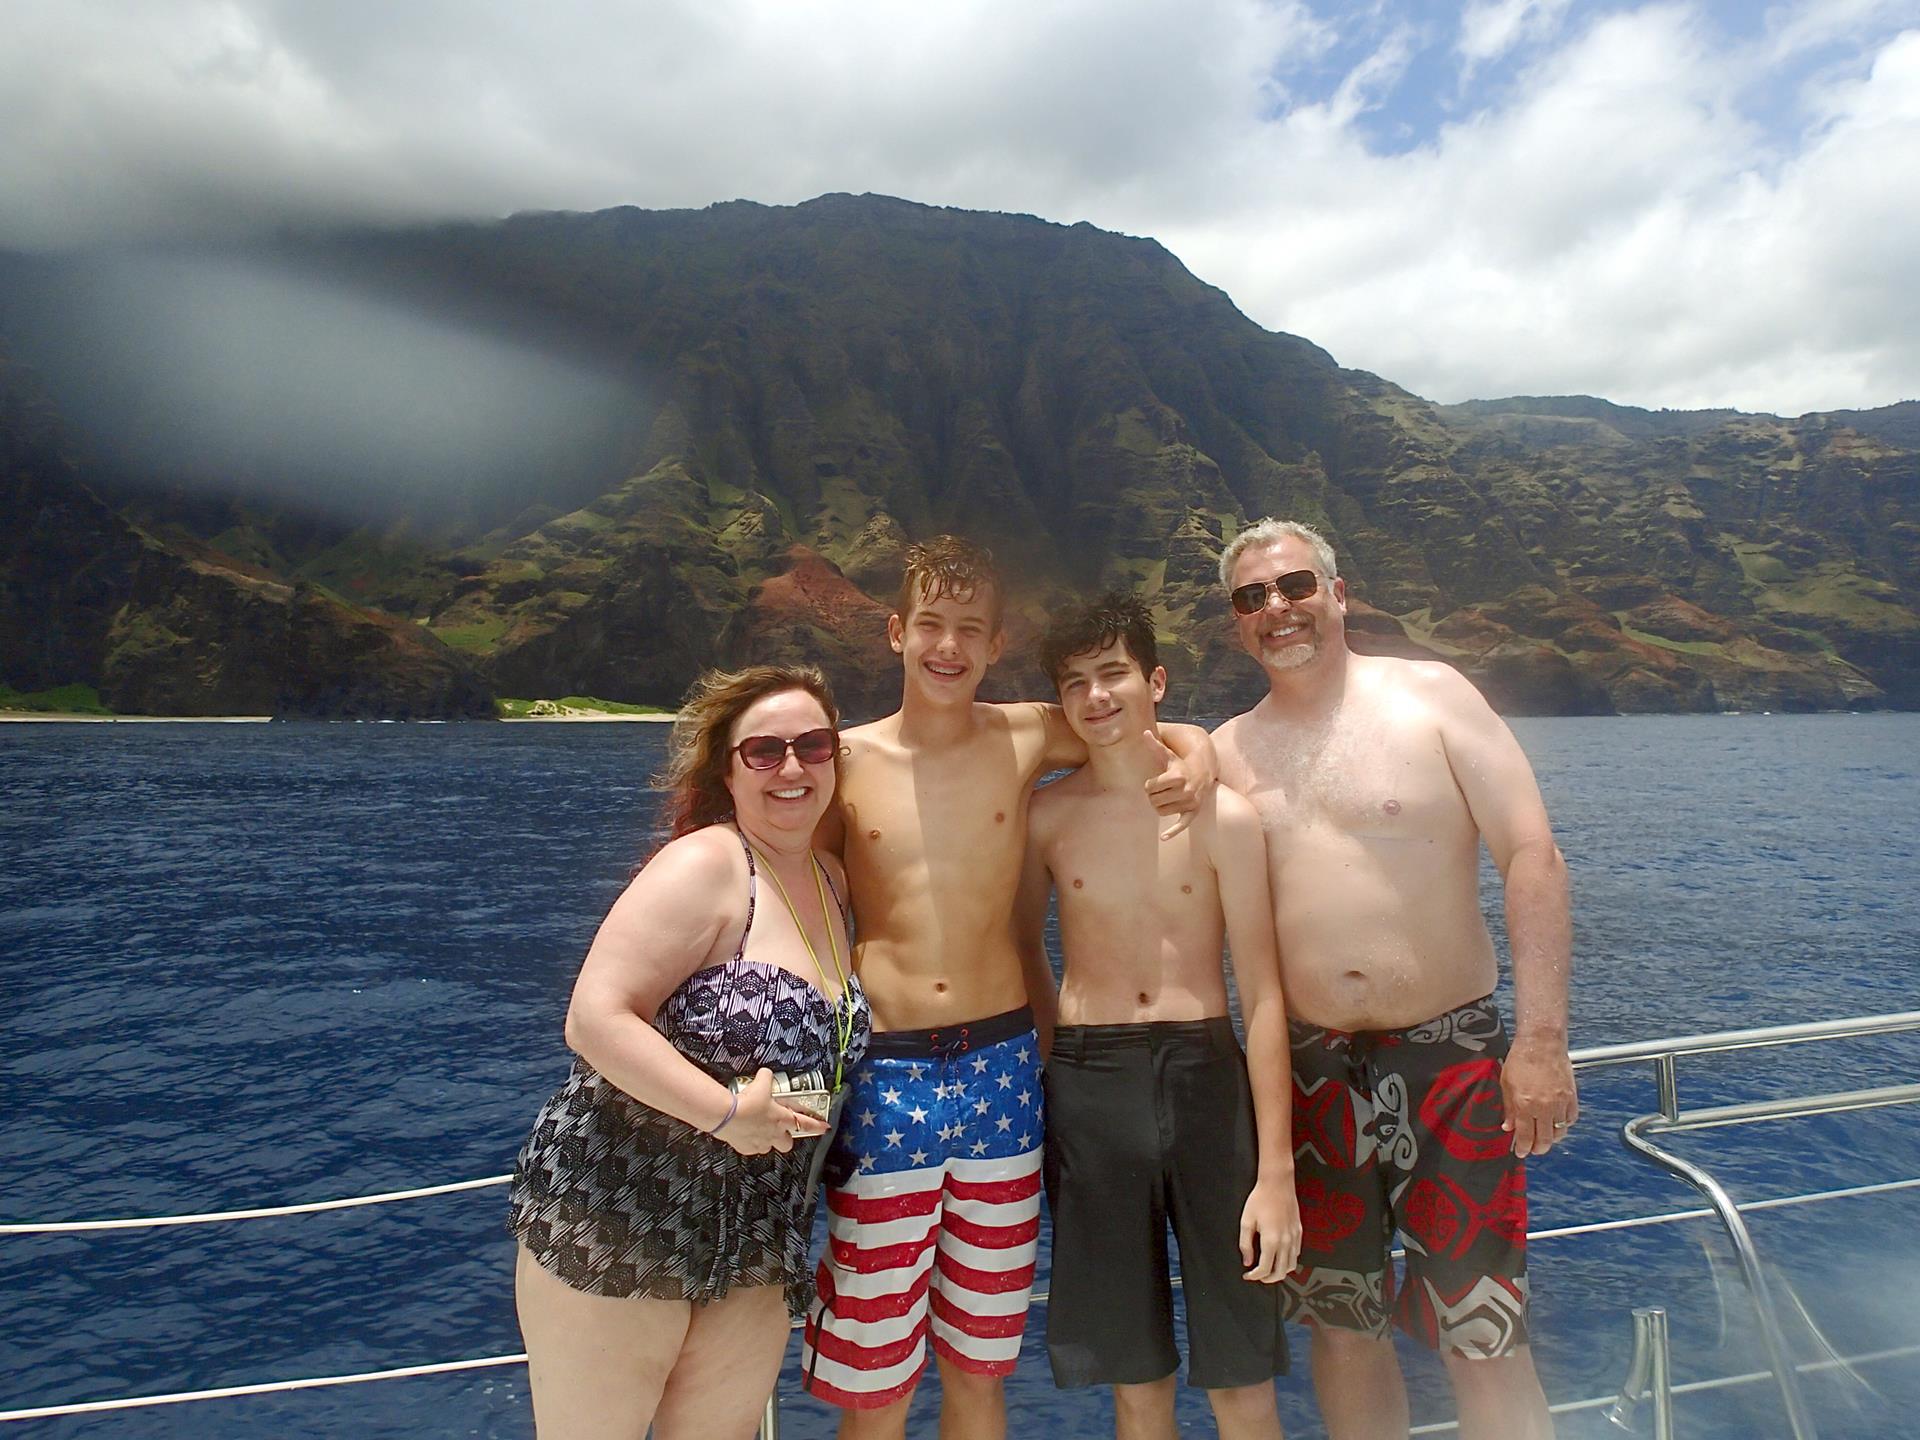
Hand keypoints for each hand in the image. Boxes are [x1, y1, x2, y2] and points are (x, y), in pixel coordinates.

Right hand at [717, 1068, 829, 1155]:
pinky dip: (751, 1142)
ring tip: (760, 1131)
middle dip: (787, 1138)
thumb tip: (765, 1074)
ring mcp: (761, 1143)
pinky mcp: (746, 1148)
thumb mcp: (760, 1083)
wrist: (727, 1115)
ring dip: (768, 1140)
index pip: (805, 1123)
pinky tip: (746, 1133)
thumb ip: (766, 1078)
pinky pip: (752, 1148)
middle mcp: (774, 1134)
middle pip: (787, 1143)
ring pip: (769, 1147)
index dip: (817, 1126)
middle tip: (782, 1130)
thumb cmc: (747, 1102)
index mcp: (782, 1118)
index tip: (824, 1128)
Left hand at [1141, 731, 1201, 839]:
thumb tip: (1144, 732)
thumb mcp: (1168, 756)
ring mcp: (1189, 802)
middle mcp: (1185, 790)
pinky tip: (1163, 837)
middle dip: (1154, 796)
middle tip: (1162, 791)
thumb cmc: (1180, 766)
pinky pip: (1181, 825)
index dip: (1149, 785)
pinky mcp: (1192, 813)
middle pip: (1153, 800)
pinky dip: (1172, 831)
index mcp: (1176, 776)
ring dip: (1159, 806)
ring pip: (1160, 811)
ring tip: (1167, 798)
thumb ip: (1155, 746)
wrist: (1203, 775)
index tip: (1156, 782)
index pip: (1150, 787)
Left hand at [1238, 1176, 1301, 1282]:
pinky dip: (1288, 1260)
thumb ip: (1245, 1244)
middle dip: (1268, 1279)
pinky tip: (1279, 1255)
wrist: (1277, 1183)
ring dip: (1280, 1271)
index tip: (1248, 1275)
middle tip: (1257, 1275)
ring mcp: (1294, 1237)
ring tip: (1269, 1268)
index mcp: (1271, 1240)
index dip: (1255, 1276)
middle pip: (1281, 1272)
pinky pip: (1296, 1253)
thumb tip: (1247, 1260)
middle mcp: (1285, 1241)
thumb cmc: (1261, 1198)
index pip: (1265, 1270)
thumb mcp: (1246, 1221)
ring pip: (1292, 1265)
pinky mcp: (1299, 1231)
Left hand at [1499, 1035, 1577, 1156]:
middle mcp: (1544, 1107)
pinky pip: (1570, 1120)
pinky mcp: (1572, 1097)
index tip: (1521, 1153)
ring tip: (1544, 1138)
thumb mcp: (1506, 1084)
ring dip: (1551, 1139)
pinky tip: (1556, 1124)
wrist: (1542, 1043)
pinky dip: (1564, 1126)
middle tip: (1533, 1150)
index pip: (1525, 1135)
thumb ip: (1509, 1108)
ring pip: (1559, 1132)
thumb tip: (1508, 1127)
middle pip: (1544, 1139)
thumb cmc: (1521, 1060)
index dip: (1523, 1148)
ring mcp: (1560, 1103)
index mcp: (1525, 1104)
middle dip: (1538, 1149)